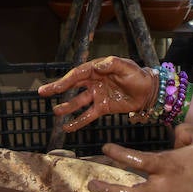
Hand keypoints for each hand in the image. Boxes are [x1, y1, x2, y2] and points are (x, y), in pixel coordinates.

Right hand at [36, 55, 153, 131]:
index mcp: (97, 69)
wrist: (149, 91)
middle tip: (42, 92)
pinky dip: (78, 121)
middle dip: (57, 89)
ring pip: (78, 102)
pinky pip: (88, 115)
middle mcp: (94, 82)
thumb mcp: (126, 67)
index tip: (54, 87)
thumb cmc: (138, 76)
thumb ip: (112, 64)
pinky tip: (67, 127)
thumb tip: (98, 66)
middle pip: (72, 86)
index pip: (77, 74)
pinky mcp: (103, 108)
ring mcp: (97, 95)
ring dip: (67, 107)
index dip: (65, 80)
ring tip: (55, 112)